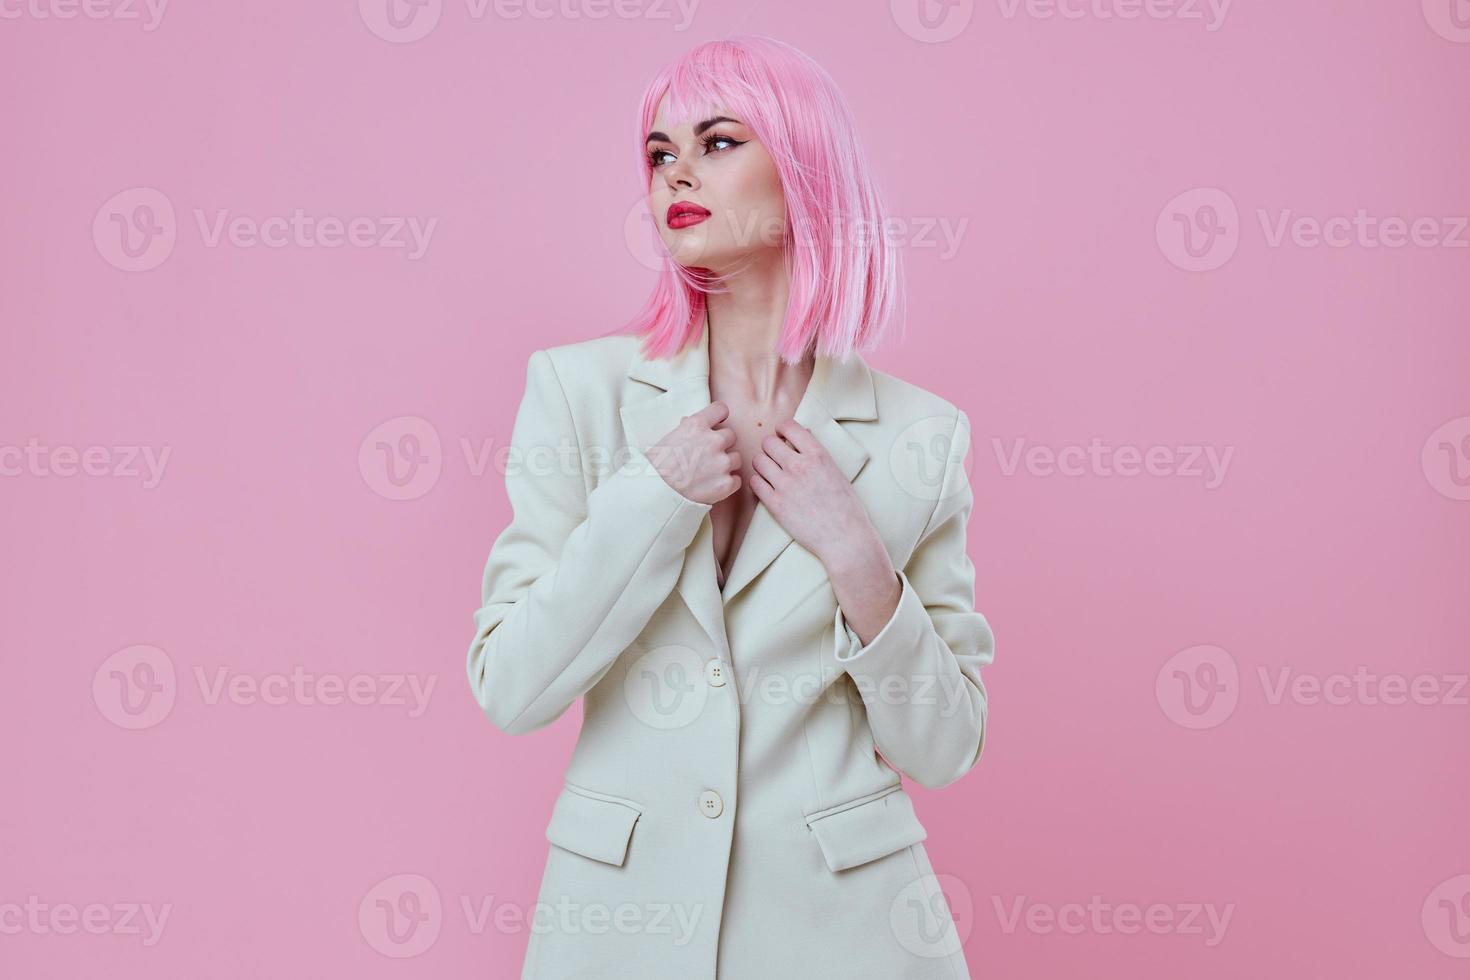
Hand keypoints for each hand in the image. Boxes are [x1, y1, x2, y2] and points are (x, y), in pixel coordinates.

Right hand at [649, 401, 741, 504]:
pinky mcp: (727, 483)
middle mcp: (713, 440)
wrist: (656, 493)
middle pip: (730, 436)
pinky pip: (736, 479)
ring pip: (736, 458)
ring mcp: (722, 462)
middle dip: (721, 445)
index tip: (717, 424)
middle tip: (707, 456)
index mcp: (697, 425)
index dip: (719, 417)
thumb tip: (690, 421)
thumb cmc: (658, 466)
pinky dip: (727, 483)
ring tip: (708, 473)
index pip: (721, 409)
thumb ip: (686, 428)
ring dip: (726, 464)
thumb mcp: (668, 438)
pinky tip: (712, 485)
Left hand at [749, 419, 878, 567]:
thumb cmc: (846, 507)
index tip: (782, 437)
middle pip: (768, 442)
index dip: (782, 430)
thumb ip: (816, 453)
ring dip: (763, 464)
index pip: (789, 426)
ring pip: (758, 461)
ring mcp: (785, 485)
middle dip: (770, 448)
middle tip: (776, 458)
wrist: (844, 537)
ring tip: (771, 473)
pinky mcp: (775, 504)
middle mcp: (799, 466)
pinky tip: (768, 488)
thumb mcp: (836, 471)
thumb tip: (802, 435)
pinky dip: (759, 483)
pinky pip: (754, 483)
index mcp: (817, 454)